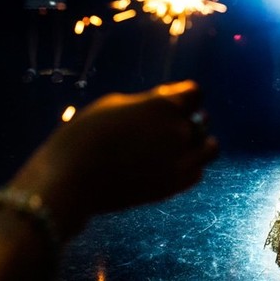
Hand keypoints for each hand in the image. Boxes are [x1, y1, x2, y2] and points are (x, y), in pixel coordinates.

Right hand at [8, 80, 218, 237]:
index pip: (195, 93)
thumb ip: (147, 101)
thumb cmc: (85, 135)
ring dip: (198, 145)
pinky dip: (189, 166)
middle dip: (186, 120)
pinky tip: (168, 164)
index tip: (165, 102)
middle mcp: (179, 132)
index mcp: (164, 105)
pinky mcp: (172, 187)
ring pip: (210, 149)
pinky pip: (197, 172)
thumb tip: (166, 101)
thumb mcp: (113, 104)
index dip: (182, 96)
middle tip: (161, 127)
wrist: (70, 180)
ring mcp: (179, 161)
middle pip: (201, 120)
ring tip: (176, 146)